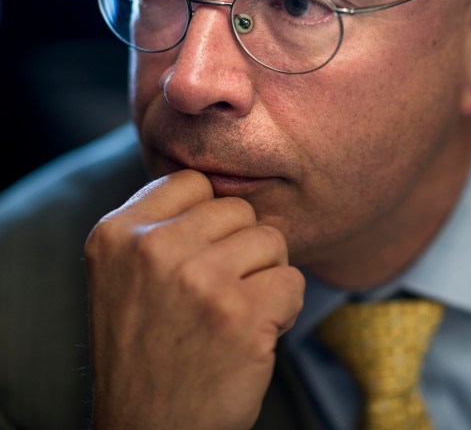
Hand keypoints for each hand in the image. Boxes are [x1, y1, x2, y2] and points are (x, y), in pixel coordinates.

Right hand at [84, 169, 304, 429]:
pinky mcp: (240, 314)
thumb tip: (223, 181)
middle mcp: (152, 249)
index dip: (209, 221)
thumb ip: (161, 225)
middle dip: (240, 251)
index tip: (198, 260)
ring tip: (230, 317)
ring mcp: (198, 279)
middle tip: (215, 298)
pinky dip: (283, 311)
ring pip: (271, 241)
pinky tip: (250, 337)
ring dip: (264, 280)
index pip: (193, 181)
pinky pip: (293, 281)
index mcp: (117, 233)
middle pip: (239, 209)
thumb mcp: (125, 275)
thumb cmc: (148, 350)